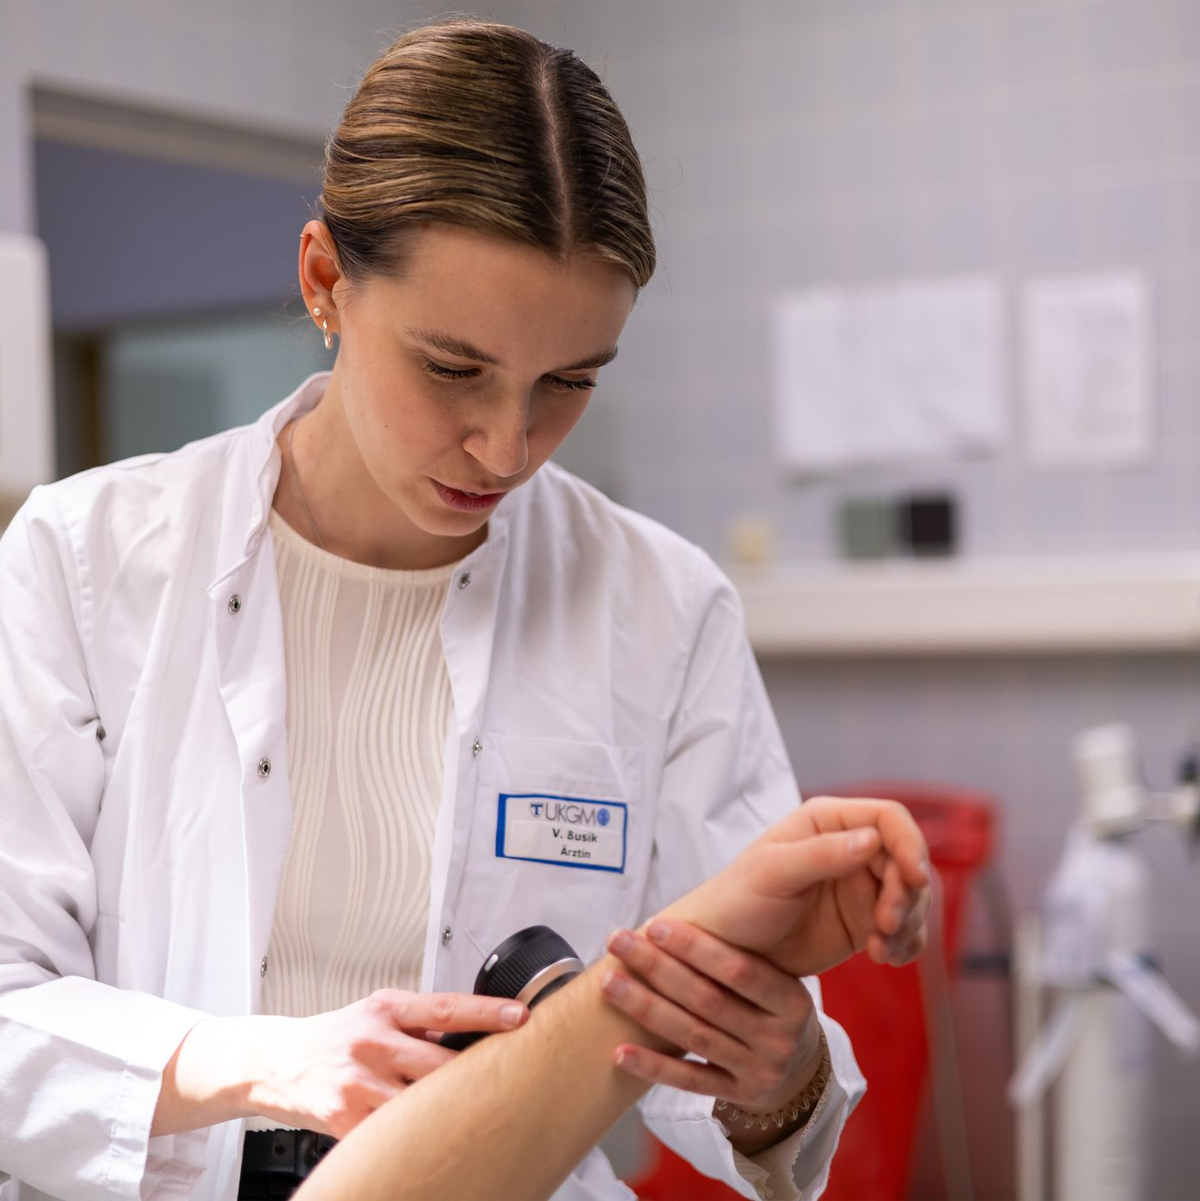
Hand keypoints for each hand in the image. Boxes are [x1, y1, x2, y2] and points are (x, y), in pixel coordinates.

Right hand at [243, 990, 527, 1136]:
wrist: (277, 1062)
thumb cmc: (334, 1036)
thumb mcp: (376, 1012)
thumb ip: (419, 1022)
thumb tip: (472, 1031)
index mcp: (386, 1010)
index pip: (447, 1007)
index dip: (487, 1013)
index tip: (520, 1016)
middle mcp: (373, 1043)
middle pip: (440, 1064)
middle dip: (471, 1075)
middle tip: (504, 1080)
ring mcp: (358, 1084)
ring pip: (419, 1104)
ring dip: (444, 1110)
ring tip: (468, 1114)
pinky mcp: (344, 1120)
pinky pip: (391, 1133)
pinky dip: (410, 1134)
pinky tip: (424, 1136)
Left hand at [599, 920, 821, 1115]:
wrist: (802, 1071)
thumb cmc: (775, 1008)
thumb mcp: (780, 981)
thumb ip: (741, 955)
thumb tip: (681, 911)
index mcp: (792, 1001)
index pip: (738, 969)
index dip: (694, 946)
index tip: (654, 924)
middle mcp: (779, 1039)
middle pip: (707, 1000)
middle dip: (658, 968)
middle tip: (618, 941)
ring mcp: (759, 1072)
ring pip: (692, 1036)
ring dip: (645, 1008)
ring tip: (610, 983)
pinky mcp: (737, 1097)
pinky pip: (688, 1081)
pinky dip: (652, 1067)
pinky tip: (620, 1051)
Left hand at [665, 796, 930, 978]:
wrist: (726, 953)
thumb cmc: (738, 901)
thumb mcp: (773, 874)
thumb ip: (820, 854)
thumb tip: (870, 840)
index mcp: (826, 821)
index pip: (888, 819)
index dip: (910, 844)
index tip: (915, 879)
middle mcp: (849, 848)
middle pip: (907, 860)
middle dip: (907, 895)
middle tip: (886, 927)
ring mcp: (859, 885)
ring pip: (912, 896)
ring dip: (909, 923)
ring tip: (880, 950)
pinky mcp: (864, 921)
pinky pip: (905, 928)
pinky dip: (906, 943)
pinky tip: (885, 959)